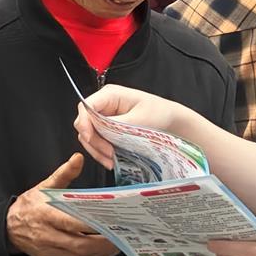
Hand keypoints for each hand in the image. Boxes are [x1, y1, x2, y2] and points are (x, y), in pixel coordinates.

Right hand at [4, 154, 118, 255]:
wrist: (8, 229)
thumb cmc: (28, 207)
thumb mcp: (43, 187)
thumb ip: (63, 174)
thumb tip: (78, 158)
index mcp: (46, 216)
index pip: (73, 223)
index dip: (94, 225)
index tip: (112, 220)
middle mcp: (48, 236)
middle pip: (81, 245)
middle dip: (104, 242)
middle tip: (123, 234)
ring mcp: (52, 251)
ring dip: (103, 252)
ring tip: (120, 242)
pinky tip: (106, 250)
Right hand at [73, 86, 190, 170]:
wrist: (171, 121)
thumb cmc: (159, 113)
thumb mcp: (140, 119)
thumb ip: (117, 125)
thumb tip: (99, 131)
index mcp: (110, 94)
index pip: (85, 106)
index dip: (84, 123)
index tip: (90, 138)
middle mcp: (103, 105)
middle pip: (84, 123)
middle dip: (93, 141)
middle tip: (108, 153)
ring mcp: (104, 118)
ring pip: (88, 135)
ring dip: (97, 150)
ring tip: (111, 160)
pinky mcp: (107, 130)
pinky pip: (97, 142)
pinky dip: (101, 152)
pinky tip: (111, 160)